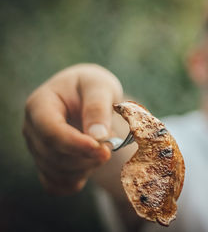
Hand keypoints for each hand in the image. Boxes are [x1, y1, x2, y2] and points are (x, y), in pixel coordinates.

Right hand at [23, 64, 122, 194]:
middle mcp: (32, 129)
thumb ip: (98, 107)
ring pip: (57, 172)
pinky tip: (91, 166)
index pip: (50, 132)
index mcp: (39, 105)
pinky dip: (76, 181)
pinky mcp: (45, 163)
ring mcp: (37, 148)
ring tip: (103, 149)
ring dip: (86, 168)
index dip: (76, 144)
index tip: (102, 149)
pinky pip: (56, 184)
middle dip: (87, 158)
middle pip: (54, 156)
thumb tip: (97, 135)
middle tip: (111, 146)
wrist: (87, 95)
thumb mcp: (99, 87)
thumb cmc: (92, 86)